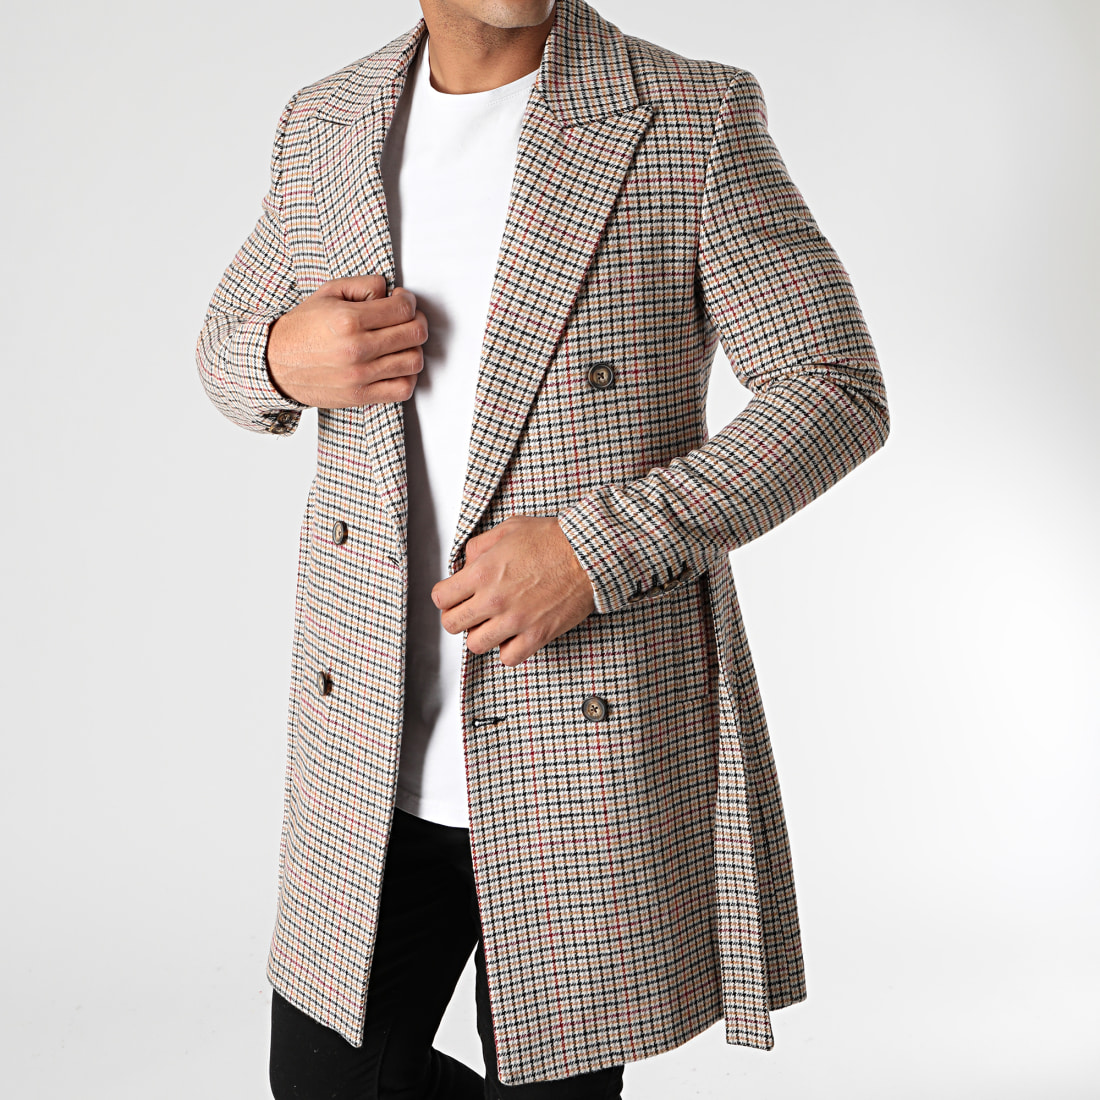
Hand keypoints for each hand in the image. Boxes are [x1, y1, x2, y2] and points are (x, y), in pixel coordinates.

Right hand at [265, 274, 427, 407]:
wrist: (275, 364)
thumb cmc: (302, 329)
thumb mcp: (327, 294)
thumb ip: (362, 285)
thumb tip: (390, 291)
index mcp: (348, 320)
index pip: (403, 308)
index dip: (409, 301)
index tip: (403, 301)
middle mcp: (357, 349)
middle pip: (415, 333)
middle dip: (417, 321)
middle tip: (408, 319)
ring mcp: (361, 376)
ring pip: (414, 361)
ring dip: (414, 348)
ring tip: (402, 343)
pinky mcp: (361, 396)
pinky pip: (403, 389)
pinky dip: (409, 376)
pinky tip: (398, 366)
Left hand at [431, 515, 595, 667]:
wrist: (590, 554)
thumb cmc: (554, 539)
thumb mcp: (509, 528)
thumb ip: (480, 547)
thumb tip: (467, 564)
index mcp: (483, 572)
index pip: (442, 598)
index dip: (447, 597)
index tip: (456, 596)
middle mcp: (494, 599)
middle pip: (452, 624)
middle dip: (458, 617)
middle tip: (471, 611)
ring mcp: (515, 620)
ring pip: (475, 645)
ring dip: (482, 635)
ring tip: (493, 624)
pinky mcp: (536, 635)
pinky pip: (508, 658)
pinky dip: (508, 650)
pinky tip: (514, 635)